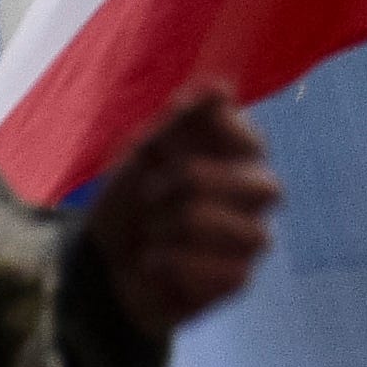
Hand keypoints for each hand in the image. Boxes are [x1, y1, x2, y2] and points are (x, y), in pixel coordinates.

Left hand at [86, 82, 278, 338]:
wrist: (100, 261)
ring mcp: (249, 238)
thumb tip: (220, 87)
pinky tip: (152, 262)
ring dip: (179, 229)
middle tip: (150, 194)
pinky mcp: (236, 279)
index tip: (160, 148)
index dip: (208, 144)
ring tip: (151, 231)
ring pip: (246, 233)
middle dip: (193, 187)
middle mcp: (254, 195)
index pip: (255, 141)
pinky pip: (229, 275)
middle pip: (266, 188)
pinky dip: (176, 265)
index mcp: (240, 156)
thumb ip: (183, 120)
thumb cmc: (131, 200)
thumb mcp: (145, 152)